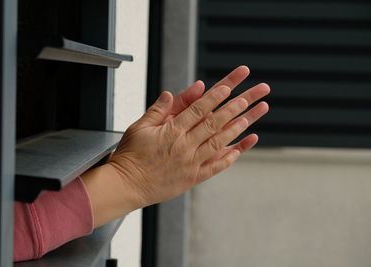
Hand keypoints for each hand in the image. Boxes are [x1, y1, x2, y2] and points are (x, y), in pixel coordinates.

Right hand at [108, 66, 269, 206]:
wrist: (126, 185)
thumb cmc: (131, 156)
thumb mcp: (139, 127)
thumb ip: (157, 110)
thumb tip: (171, 94)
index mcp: (171, 131)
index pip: (197, 110)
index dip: (214, 97)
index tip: (227, 88)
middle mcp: (184, 146)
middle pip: (213, 123)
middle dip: (232, 108)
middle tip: (247, 98)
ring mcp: (190, 163)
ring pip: (218, 143)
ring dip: (235, 129)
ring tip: (249, 118)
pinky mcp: (192, 178)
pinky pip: (215, 167)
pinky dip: (229, 158)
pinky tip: (240, 149)